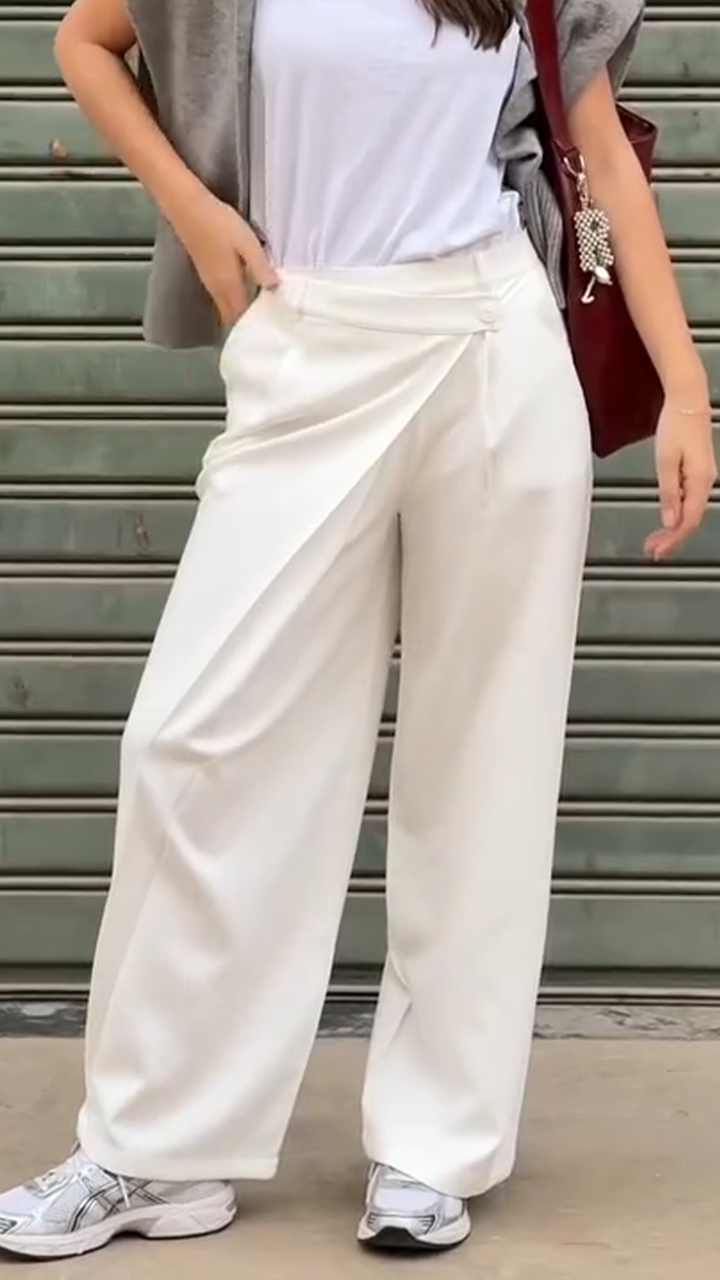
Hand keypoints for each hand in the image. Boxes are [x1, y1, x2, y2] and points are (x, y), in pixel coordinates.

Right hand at [171, 188, 279, 324]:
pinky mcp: (206, 273)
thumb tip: (275, 288)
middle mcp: (217, 289)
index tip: (271, 330)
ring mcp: (209, 282)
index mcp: (228, 285)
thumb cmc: (218, 223)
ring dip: (240, 313)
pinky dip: (233, 302)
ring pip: (226, 307)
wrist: (187, 208)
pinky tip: (246, 294)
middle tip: (269, 325)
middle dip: (247, 324)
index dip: (254, 327)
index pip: (241, 317)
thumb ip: (260, 267)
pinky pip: (222, 297)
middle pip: (232, 316)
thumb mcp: (246, 243)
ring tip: (261, 313)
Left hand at [645, 399, 716, 559]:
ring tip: (655, 539)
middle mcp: (706, 482)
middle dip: (671, 538)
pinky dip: (676, 512)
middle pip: (690, 519)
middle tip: (652, 549)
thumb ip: (668, 493)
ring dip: (672, 527)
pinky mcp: (698, 471)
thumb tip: (669, 520)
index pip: (687, 521)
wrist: (688, 401)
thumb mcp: (666, 462)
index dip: (672, 540)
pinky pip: (689, 499)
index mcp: (700, 481)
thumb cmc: (676, 425)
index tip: (656, 551)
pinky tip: (666, 518)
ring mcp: (704, 477)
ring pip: (690, 511)